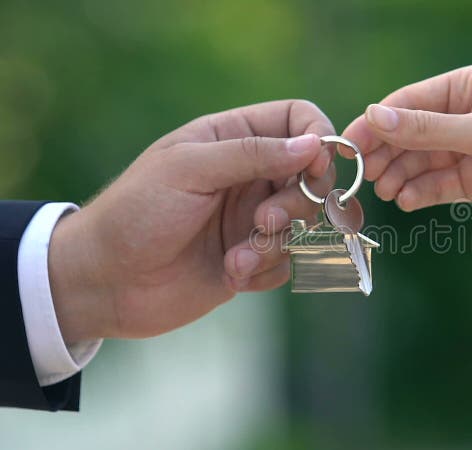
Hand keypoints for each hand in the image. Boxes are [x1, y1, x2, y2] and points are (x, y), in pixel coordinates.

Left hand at [49, 100, 334, 342]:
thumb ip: (252, 154)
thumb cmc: (136, 212)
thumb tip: (314, 145)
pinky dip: (265, 271)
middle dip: (298, 202)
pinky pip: (287, 262)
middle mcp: (250, 175)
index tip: (315, 169)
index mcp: (233, 138)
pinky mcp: (252, 258)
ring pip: (305, 223)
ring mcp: (253, 217)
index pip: (298, 120)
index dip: (318, 140)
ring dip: (275, 244)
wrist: (104, 282)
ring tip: (236, 259)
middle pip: (313, 175)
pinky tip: (231, 275)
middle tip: (265, 220)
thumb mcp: (188, 169)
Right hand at [342, 64, 471, 228]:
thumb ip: (427, 130)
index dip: (378, 124)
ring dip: (402, 176)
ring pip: (423, 162)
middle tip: (364, 176)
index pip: (410, 103)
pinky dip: (422, 192)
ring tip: (387, 192)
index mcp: (470, 86)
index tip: (350, 145)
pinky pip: (439, 184)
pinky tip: (408, 201)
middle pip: (412, 134)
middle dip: (388, 154)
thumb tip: (375, 117)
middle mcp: (467, 114)